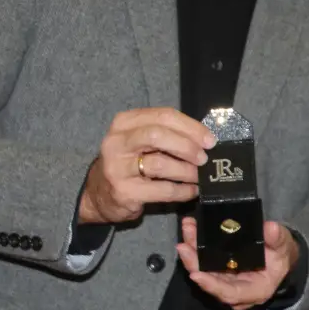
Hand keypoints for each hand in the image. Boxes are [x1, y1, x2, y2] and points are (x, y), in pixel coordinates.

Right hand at [77, 108, 214, 223]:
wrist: (99, 194)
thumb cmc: (127, 163)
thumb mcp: (139, 140)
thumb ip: (165, 134)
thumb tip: (203, 139)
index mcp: (124, 123)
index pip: (162, 116)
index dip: (190, 127)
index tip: (209, 139)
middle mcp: (117, 142)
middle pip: (158, 135)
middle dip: (187, 146)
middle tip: (204, 158)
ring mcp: (118, 168)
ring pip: (160, 164)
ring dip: (186, 171)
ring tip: (199, 176)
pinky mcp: (124, 192)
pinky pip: (162, 190)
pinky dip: (182, 191)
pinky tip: (191, 190)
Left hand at [176, 217, 299, 309]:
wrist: (278, 258)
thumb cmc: (281, 255)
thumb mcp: (283, 247)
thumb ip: (278, 239)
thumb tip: (271, 228)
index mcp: (254, 290)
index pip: (229, 293)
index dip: (211, 285)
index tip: (195, 275)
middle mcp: (235, 291)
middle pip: (210, 281)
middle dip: (194, 263)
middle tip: (184, 245)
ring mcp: (225, 281)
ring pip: (204, 270)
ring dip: (192, 252)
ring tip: (187, 230)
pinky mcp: (218, 271)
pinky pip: (204, 262)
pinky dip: (196, 248)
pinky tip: (191, 231)